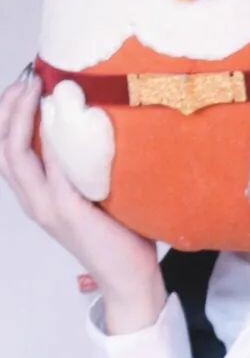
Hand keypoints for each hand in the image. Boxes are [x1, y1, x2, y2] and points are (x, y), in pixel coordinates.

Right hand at [0, 71, 161, 303]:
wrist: (129, 278)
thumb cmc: (120, 234)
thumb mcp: (97, 192)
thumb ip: (89, 165)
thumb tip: (100, 123)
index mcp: (36, 195)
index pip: (7, 150)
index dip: (7, 116)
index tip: (22, 85)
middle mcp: (34, 200)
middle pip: (5, 148)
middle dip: (9, 109)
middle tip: (26, 78)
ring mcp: (48, 208)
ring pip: (18, 156)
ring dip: (23, 119)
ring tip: (35, 89)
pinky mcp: (69, 213)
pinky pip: (54, 173)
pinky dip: (53, 145)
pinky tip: (59, 120)